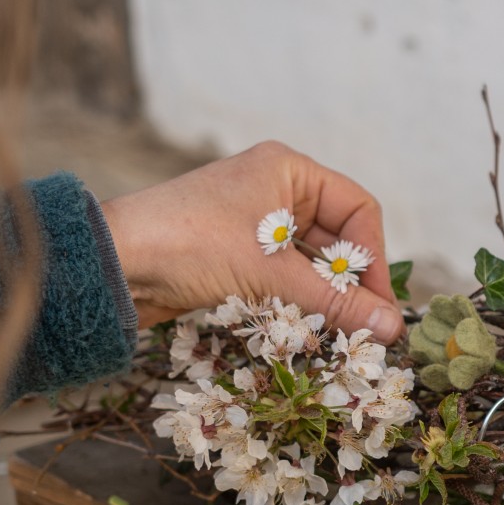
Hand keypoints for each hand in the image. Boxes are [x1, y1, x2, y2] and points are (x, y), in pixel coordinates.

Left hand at [101, 141, 405, 342]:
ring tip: (336, 333)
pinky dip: (299, 303)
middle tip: (364, 327)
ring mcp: (256, 224)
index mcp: (289, 171)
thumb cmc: (190, 245)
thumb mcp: (271, 274)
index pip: (358, 211)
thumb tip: (393, 327)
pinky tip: (305, 329)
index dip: (372, 259)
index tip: (380, 306)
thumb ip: (336, 301)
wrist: (109, 264)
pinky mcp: (239, 255)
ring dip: (325, 298)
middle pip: (339, 239)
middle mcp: (277, 190)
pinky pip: (287, 278)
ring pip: (313, 264)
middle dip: (351, 283)